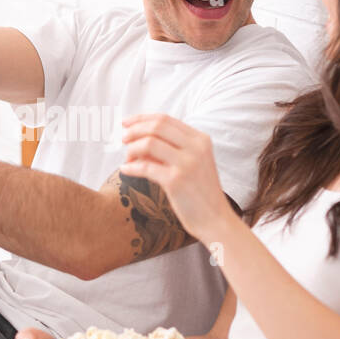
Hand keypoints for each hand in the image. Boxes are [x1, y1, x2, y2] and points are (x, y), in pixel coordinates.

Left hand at [119, 113, 234, 243]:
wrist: (215, 219)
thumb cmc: (199, 192)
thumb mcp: (191, 163)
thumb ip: (169, 149)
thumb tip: (138, 141)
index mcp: (200, 139)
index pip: (165, 119)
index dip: (142, 119)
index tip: (126, 123)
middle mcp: (196, 147)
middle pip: (157, 126)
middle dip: (134, 130)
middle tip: (123, 139)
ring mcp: (187, 163)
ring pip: (149, 143)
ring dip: (132, 149)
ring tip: (128, 159)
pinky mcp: (176, 181)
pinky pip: (145, 167)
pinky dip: (131, 167)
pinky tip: (125, 170)